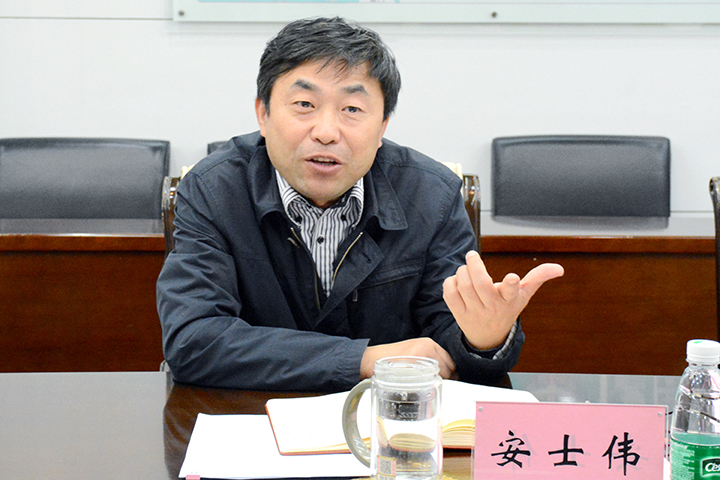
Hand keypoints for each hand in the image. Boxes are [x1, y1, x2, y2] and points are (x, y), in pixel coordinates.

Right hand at [360, 338, 456, 379]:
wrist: (371, 360)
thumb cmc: (391, 359)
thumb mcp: (412, 352)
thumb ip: (428, 358)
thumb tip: (445, 373)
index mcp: (429, 343)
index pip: (450, 359)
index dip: (450, 372)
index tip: (445, 379)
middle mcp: (428, 347)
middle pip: (450, 367)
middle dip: (447, 378)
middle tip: (436, 386)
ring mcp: (423, 355)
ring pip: (444, 374)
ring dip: (440, 383)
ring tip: (429, 388)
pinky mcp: (416, 365)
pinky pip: (433, 380)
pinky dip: (433, 386)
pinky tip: (424, 388)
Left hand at [443, 250, 563, 350]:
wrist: (488, 337)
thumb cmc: (507, 309)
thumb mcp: (524, 295)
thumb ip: (538, 277)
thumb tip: (559, 268)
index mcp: (509, 300)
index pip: (511, 292)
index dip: (510, 284)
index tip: (511, 277)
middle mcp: (492, 306)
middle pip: (480, 285)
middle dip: (474, 267)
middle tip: (472, 255)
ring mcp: (474, 311)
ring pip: (464, 287)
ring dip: (462, 272)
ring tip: (466, 268)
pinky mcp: (459, 313)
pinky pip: (450, 294)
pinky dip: (450, 282)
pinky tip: (457, 280)